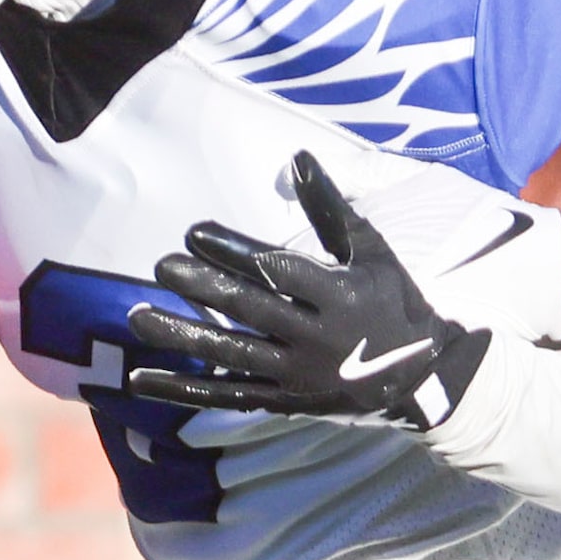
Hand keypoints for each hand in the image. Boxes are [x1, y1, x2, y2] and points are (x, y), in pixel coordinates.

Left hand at [125, 150, 491, 429]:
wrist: (422, 377)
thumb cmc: (393, 302)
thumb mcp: (371, 252)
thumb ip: (331, 208)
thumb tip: (298, 156)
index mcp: (341, 296)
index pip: (280, 270)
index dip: (235, 251)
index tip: (194, 231)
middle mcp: (317, 338)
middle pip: (252, 311)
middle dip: (204, 288)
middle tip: (162, 266)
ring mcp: (298, 375)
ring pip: (234, 355)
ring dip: (184, 337)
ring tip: (138, 316)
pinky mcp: (285, 403)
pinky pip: (227, 396)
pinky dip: (184, 389)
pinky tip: (140, 380)